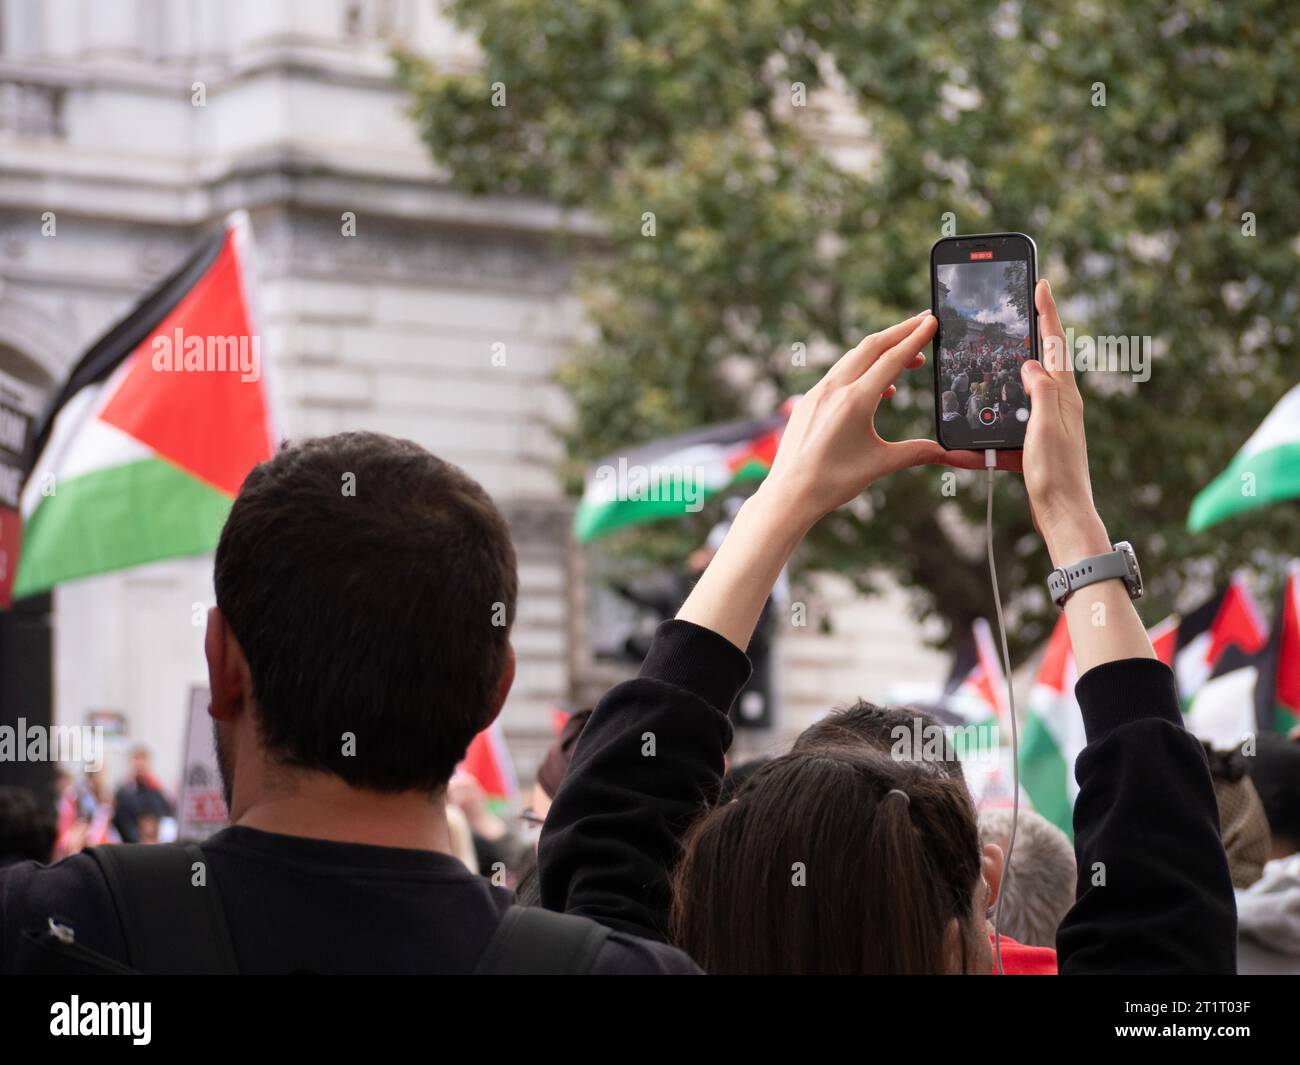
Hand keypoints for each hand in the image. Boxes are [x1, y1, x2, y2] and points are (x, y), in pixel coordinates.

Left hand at [761, 311, 955, 525]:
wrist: (788, 495)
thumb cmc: (832, 482)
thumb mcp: (881, 464)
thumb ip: (919, 453)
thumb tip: (957, 457)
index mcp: (854, 401)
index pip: (891, 359)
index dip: (915, 338)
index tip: (932, 321)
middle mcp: (834, 390)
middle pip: (871, 346)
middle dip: (900, 332)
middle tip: (924, 322)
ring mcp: (817, 393)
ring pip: (853, 358)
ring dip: (881, 351)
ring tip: (908, 359)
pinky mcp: (808, 401)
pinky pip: (838, 374)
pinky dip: (861, 369)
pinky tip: (877, 388)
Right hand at [1018, 279, 1109, 563]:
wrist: (1064, 515)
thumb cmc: (1056, 474)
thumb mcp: (1046, 427)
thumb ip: (1042, 391)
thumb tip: (1032, 364)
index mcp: (1064, 395)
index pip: (1054, 344)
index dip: (1046, 313)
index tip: (1042, 284)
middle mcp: (1062, 404)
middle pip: (1046, 357)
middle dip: (1035, 331)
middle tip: (1025, 305)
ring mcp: (1052, 422)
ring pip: (1030, 384)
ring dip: (1016, 366)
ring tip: (1002, 350)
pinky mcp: (1040, 440)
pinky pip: (1019, 414)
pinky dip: (1005, 406)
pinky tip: (993, 410)